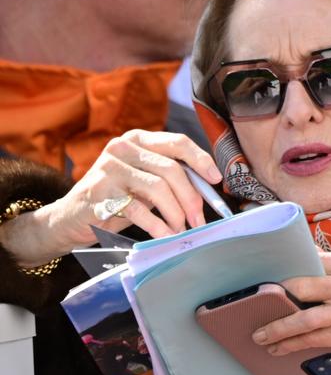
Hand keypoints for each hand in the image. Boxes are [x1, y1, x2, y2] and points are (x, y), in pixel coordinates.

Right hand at [44, 130, 221, 250]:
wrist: (69, 218)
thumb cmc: (117, 198)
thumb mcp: (145, 181)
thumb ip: (171, 178)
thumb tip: (208, 190)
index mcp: (139, 139)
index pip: (178, 142)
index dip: (201, 159)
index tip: (216, 179)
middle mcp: (123, 148)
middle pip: (171, 169)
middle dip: (191, 197)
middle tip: (199, 219)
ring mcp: (109, 168)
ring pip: (158, 188)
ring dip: (175, 213)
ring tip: (181, 229)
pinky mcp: (99, 192)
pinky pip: (138, 209)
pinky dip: (157, 225)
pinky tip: (165, 235)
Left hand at [255, 251, 330, 372]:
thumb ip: (327, 272)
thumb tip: (288, 270)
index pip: (310, 258)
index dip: (283, 266)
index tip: (261, 274)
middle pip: (303, 285)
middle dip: (274, 296)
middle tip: (254, 304)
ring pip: (305, 318)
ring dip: (277, 328)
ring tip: (260, 335)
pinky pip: (313, 339)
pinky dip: (291, 345)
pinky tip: (279, 348)